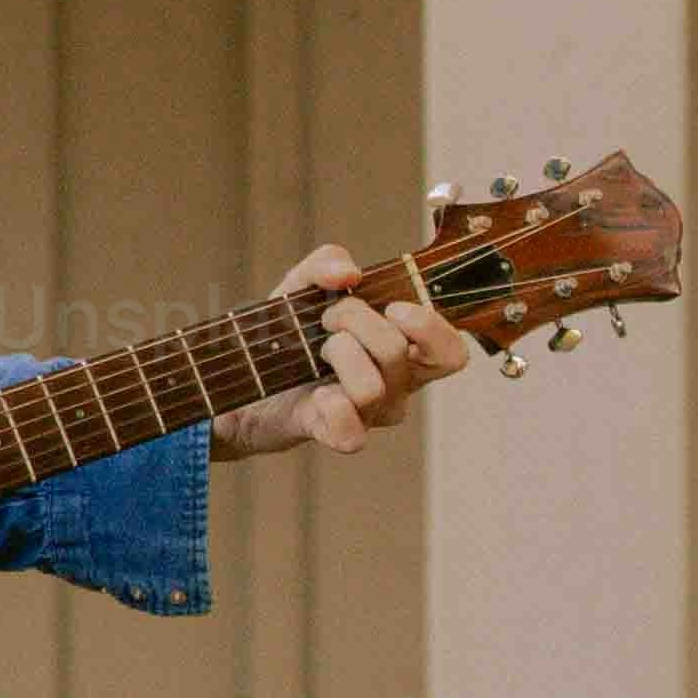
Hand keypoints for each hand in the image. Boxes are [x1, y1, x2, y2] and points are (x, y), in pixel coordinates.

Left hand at [214, 245, 478, 456]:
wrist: (245, 376)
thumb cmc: (291, 331)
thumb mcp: (303, 284)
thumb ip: (327, 262)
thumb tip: (349, 273)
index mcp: (406, 349)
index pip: (451, 354)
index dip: (429, 328)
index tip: (392, 307)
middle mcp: (397, 385)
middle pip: (397, 353)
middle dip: (354, 319)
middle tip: (327, 316)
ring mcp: (371, 413)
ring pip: (370, 387)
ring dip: (336, 355)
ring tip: (315, 350)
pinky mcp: (338, 434)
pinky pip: (350, 430)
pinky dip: (331, 405)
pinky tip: (316, 393)